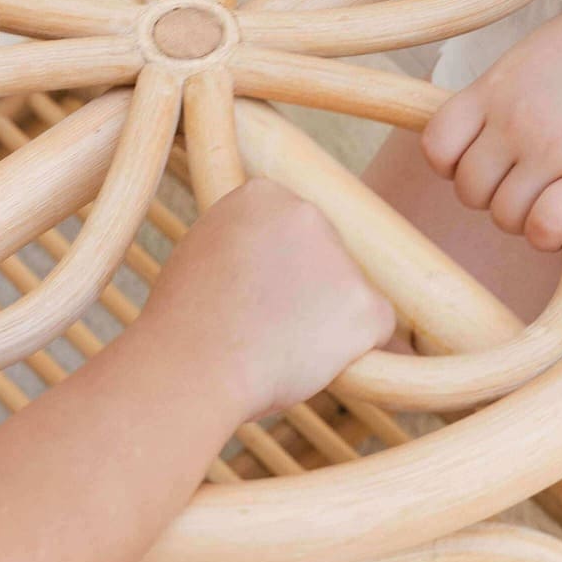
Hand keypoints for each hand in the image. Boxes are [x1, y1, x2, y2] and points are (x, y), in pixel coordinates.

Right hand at [138, 179, 393, 419]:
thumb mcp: (204, 252)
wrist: (195, 366)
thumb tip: (274, 257)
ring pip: (347, 295)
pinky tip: (306, 360)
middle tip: (263, 323)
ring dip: (325, 321)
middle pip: (324, 257)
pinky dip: (352, 352)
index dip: (273, 269)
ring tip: (276, 344)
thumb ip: (246, 241)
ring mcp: (342, 257)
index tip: (246, 293)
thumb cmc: (187, 323)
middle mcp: (308, 212)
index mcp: (263, 195)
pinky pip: (374, 330)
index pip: (290, 230)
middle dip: (306, 290)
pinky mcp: (367, 304)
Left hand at [422, 0, 561, 252]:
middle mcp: (515, 117)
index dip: (454, 167)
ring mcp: (553, 146)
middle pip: (470, 191)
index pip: (436, 145)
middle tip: (532, 188)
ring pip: (505, 217)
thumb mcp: (543, 49)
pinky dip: (552, 236)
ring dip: (527, 220)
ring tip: (557, 201)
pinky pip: (546, 228)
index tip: (486, 165)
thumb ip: (508, 89)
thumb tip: (486, 126)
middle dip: (496, 197)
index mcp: (496, 85)